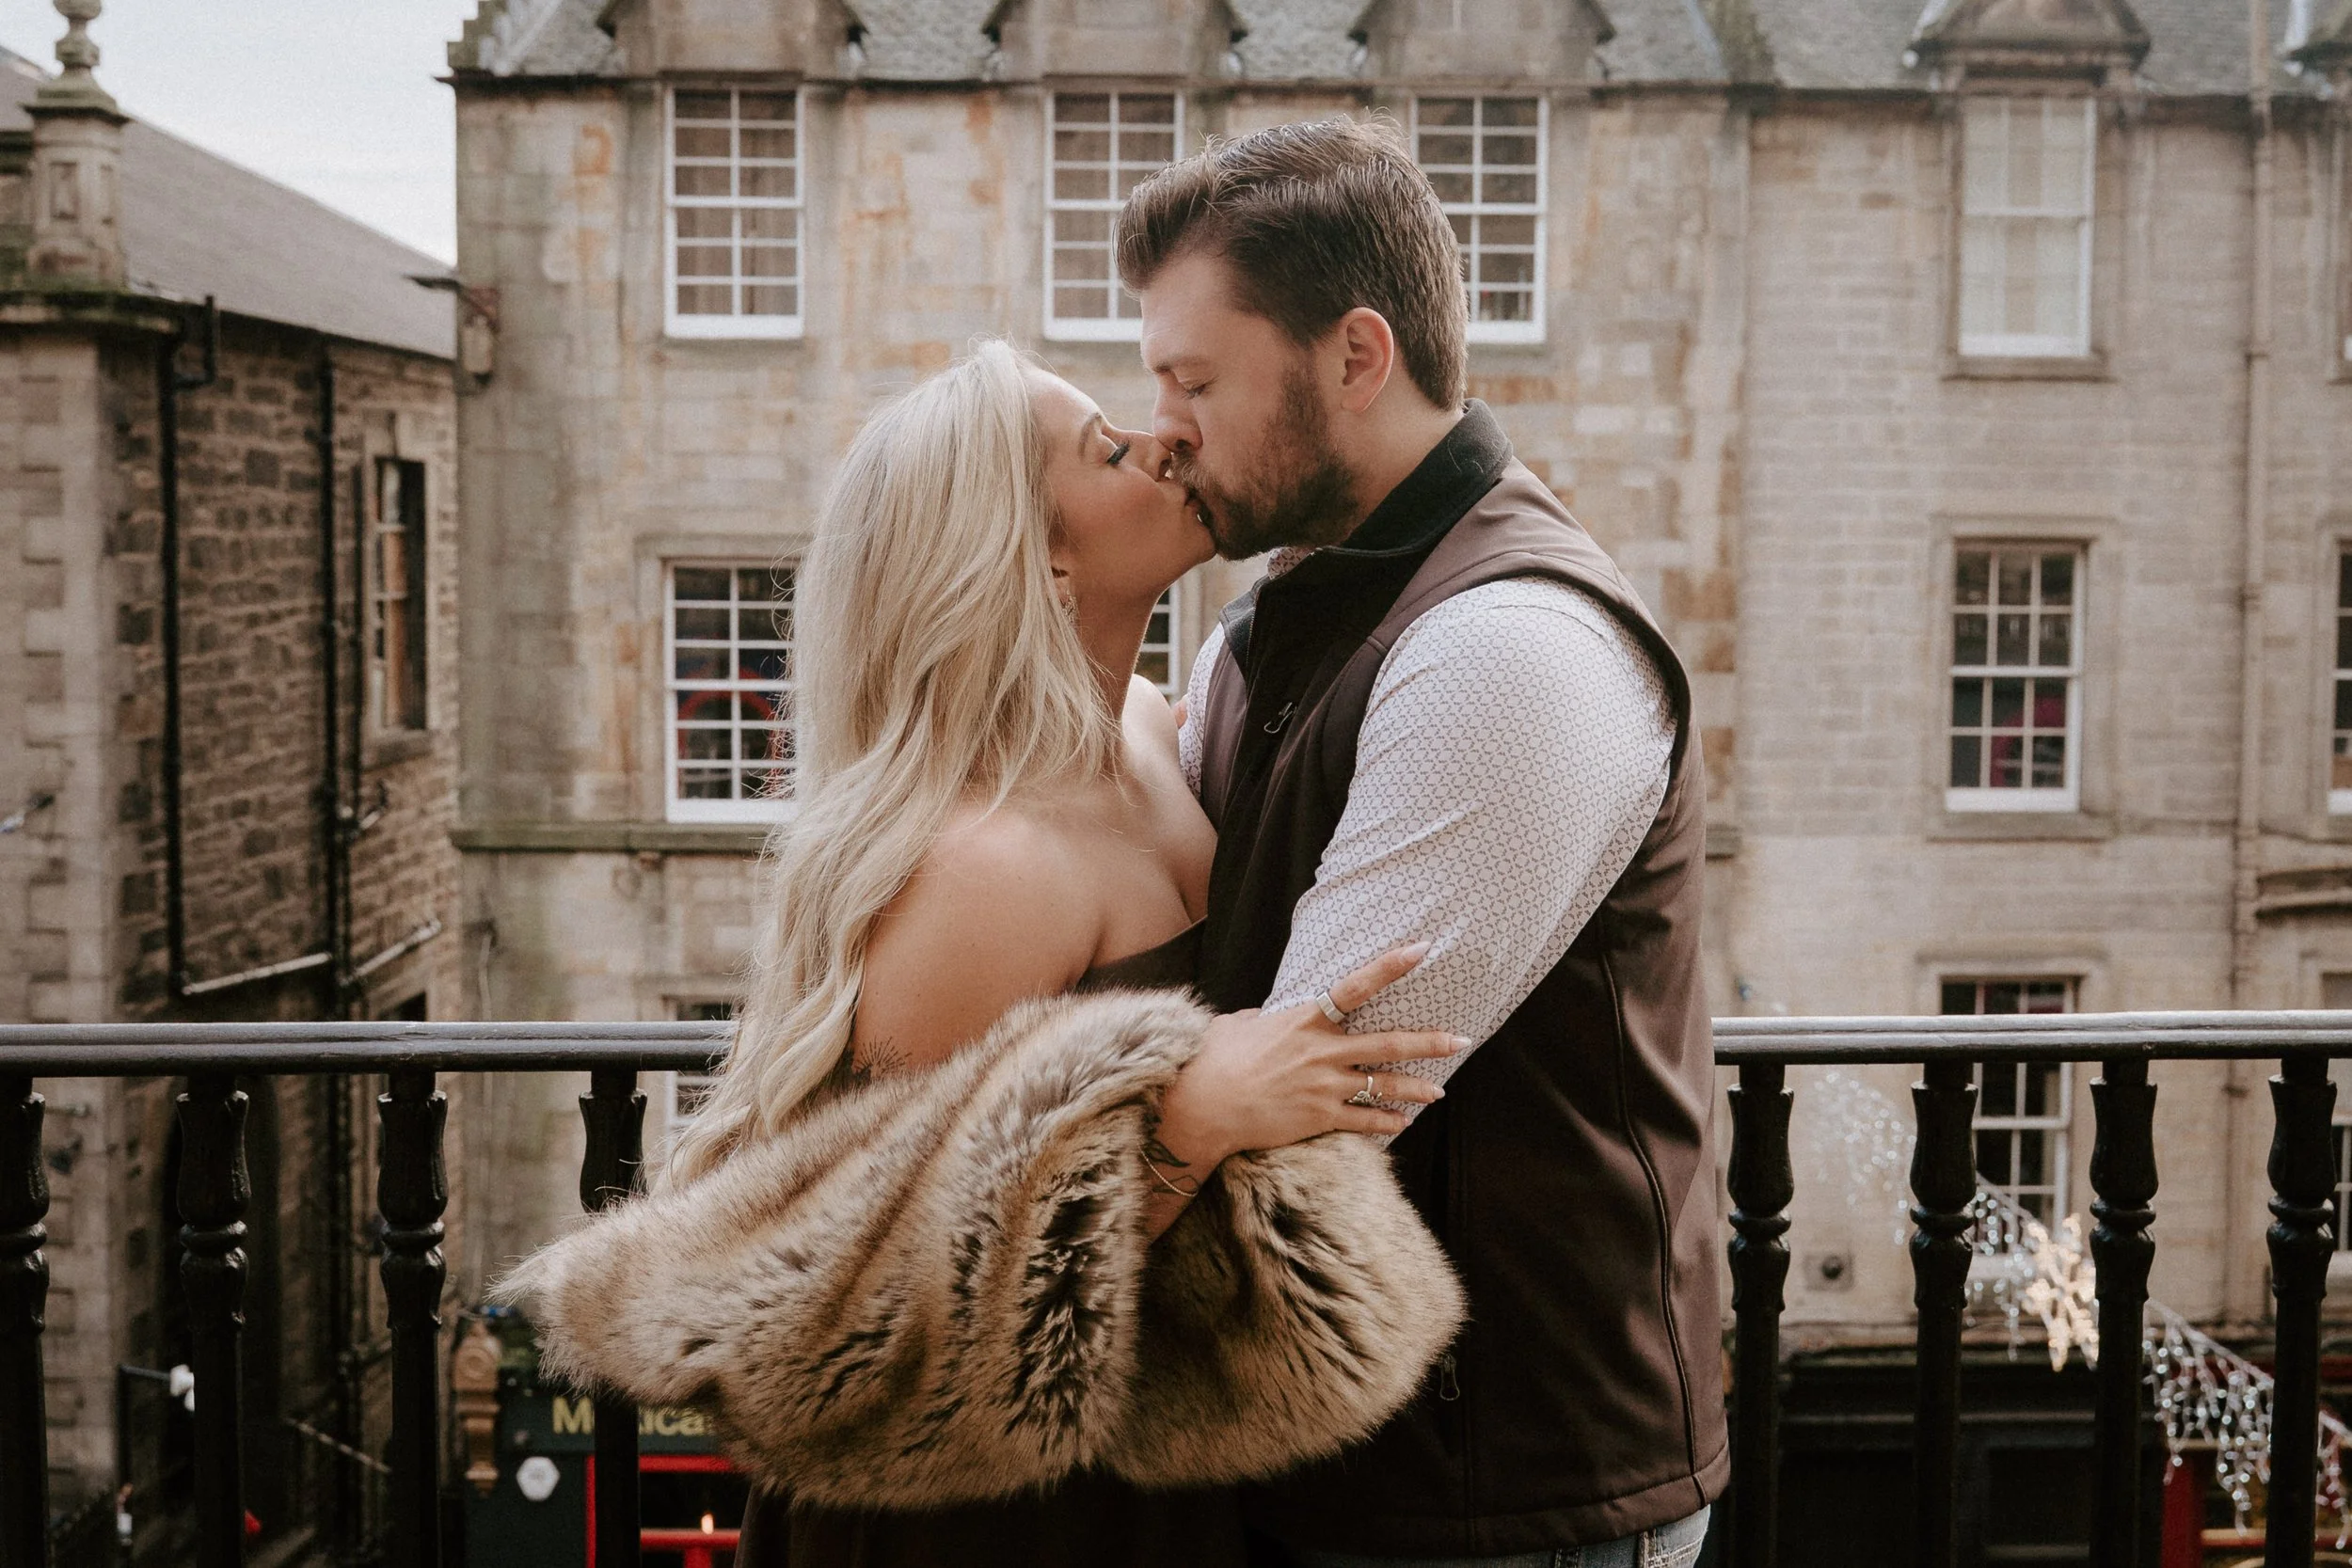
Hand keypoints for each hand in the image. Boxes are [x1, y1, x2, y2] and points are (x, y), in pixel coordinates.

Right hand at [1152, 943, 1467, 1168]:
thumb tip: (1265, 1018)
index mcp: (1305, 1020)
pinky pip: (1364, 1121)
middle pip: (1388, 1044)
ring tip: (1438, 1091)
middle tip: (1460, 1039)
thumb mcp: (1238, 1025)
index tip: (1421, 950)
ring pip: (1383, 1086)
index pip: (1356, 986)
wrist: (1204, 1106)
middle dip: (1428, 1042)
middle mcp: (1322, 1051)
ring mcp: (1324, 1086)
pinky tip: (1402, 1124)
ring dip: (1416, 1088)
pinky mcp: (1320, 1117)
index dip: (1390, 966)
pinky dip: (1386, 1123)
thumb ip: (1261, 1019)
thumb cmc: (1213, 1060)